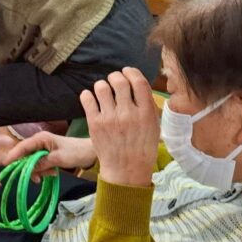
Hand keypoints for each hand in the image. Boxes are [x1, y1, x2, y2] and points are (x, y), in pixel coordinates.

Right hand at [5, 132, 96, 180]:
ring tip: (52, 174)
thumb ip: (41, 163)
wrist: (90, 153)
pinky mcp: (46, 155)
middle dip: (30, 168)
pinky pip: (38, 164)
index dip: (13, 155)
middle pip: (25, 156)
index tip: (6, 164)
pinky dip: (43, 171)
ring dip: (39, 171)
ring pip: (32, 162)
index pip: (22, 146)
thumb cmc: (76, 152)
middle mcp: (39, 141)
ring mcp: (42, 148)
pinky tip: (53, 173)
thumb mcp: (57, 159)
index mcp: (41, 138)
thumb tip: (26, 169)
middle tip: (38, 178)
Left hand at [80, 68, 159, 186]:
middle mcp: (128, 113)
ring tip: (102, 91)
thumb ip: (147, 106)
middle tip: (113, 80)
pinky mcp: (95, 124)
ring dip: (101, 85)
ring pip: (101, 87)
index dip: (131, 72)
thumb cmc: (142, 148)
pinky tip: (90, 98)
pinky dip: (87, 95)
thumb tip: (138, 85)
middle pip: (119, 81)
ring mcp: (110, 118)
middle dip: (115, 76)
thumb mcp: (153, 126)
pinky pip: (87, 99)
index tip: (127, 71)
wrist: (127, 170)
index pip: (139, 82)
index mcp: (146, 113)